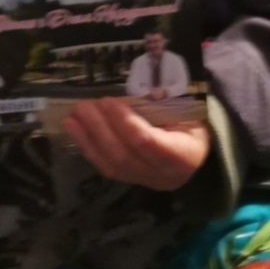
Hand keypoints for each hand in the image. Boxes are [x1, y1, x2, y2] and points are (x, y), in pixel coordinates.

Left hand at [62, 96, 210, 190]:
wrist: (197, 147)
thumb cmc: (192, 119)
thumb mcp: (187, 107)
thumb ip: (164, 100)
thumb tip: (134, 86)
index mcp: (185, 154)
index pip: (148, 143)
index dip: (125, 122)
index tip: (108, 101)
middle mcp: (166, 175)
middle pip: (125, 155)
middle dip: (100, 129)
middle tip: (83, 105)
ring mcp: (147, 181)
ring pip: (112, 165)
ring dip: (88, 139)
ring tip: (72, 117)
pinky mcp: (132, 180)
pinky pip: (106, 167)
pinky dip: (88, 148)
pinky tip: (75, 131)